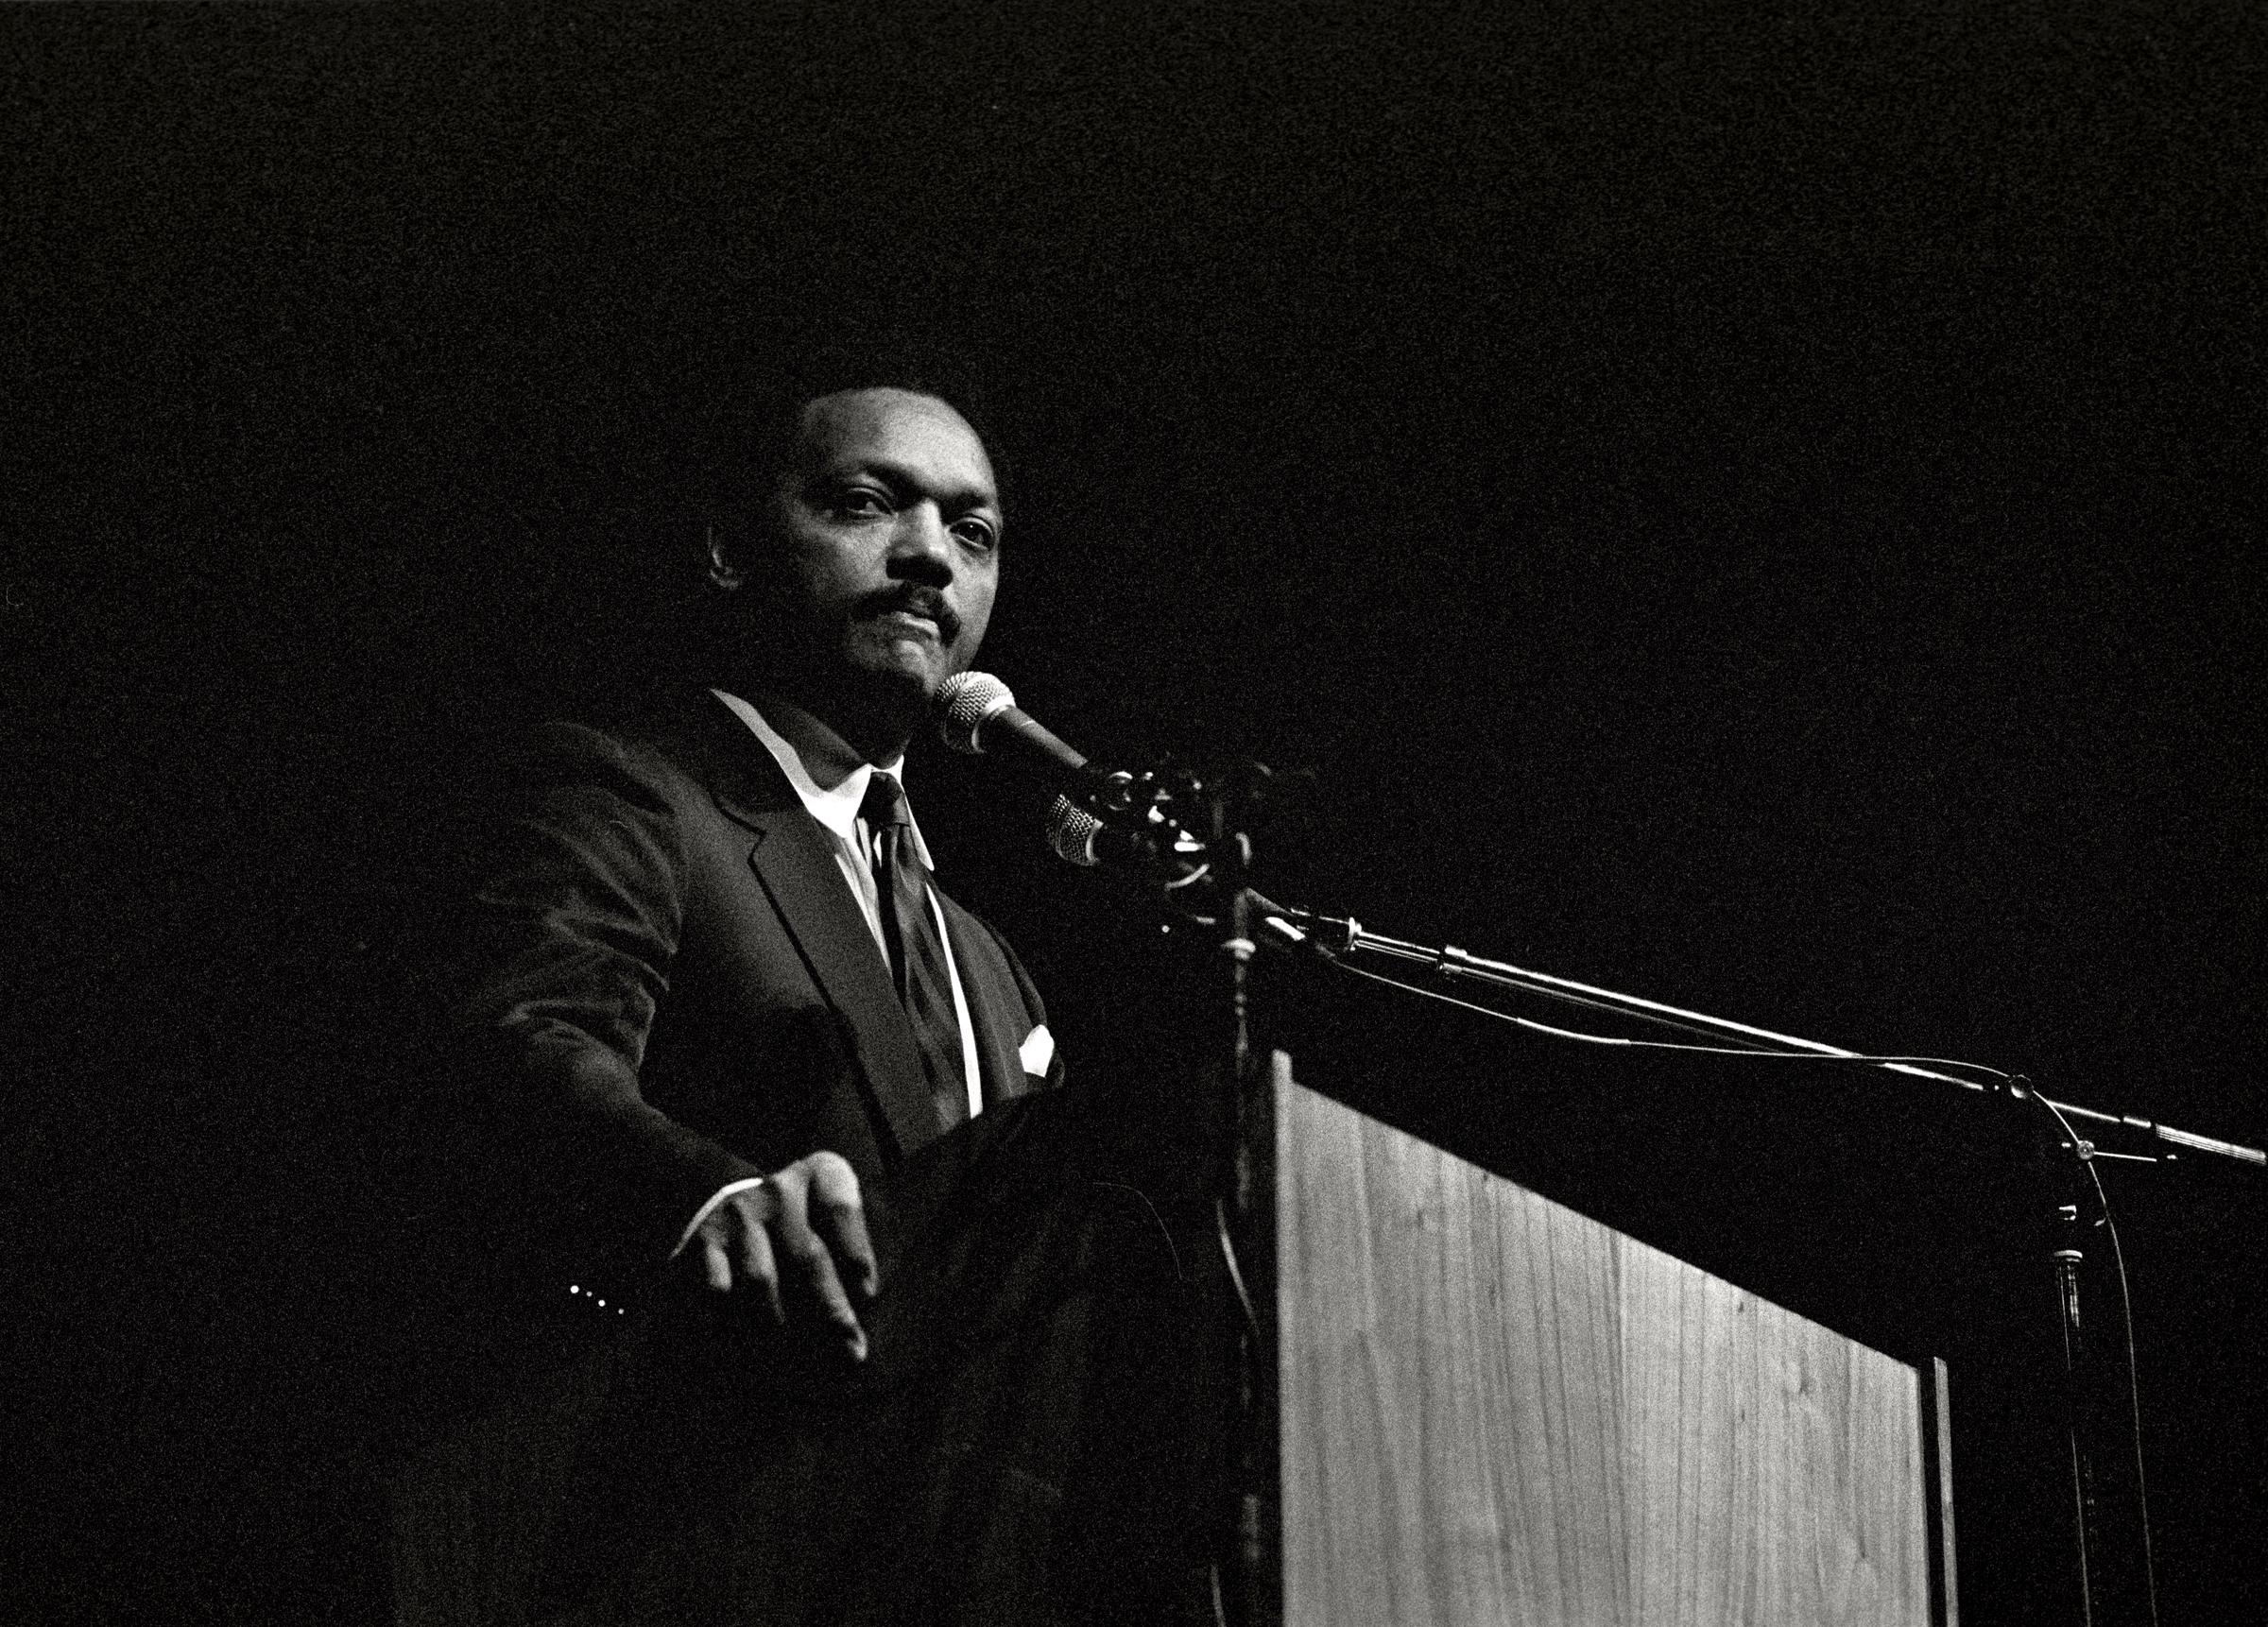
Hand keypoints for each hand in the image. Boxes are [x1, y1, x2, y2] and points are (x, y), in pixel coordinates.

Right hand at [686, 1151, 877, 1360]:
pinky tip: (751, 1354)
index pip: (840, 1208)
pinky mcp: (701, 1244)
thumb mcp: (828, 1218)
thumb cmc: (796, 1227)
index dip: (857, 1253)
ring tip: (801, 1366)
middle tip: (851, 1354)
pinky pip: (720, 1293)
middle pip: (808, 1256)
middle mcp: (778, 1190)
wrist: (724, 1200)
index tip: (869, 1296)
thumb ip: (847, 1255)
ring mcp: (738, 1216)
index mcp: (818, 1175)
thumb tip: (858, 1326)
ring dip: (783, 1327)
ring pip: (762, 1281)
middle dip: (832, 1312)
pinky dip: (735, 1326)